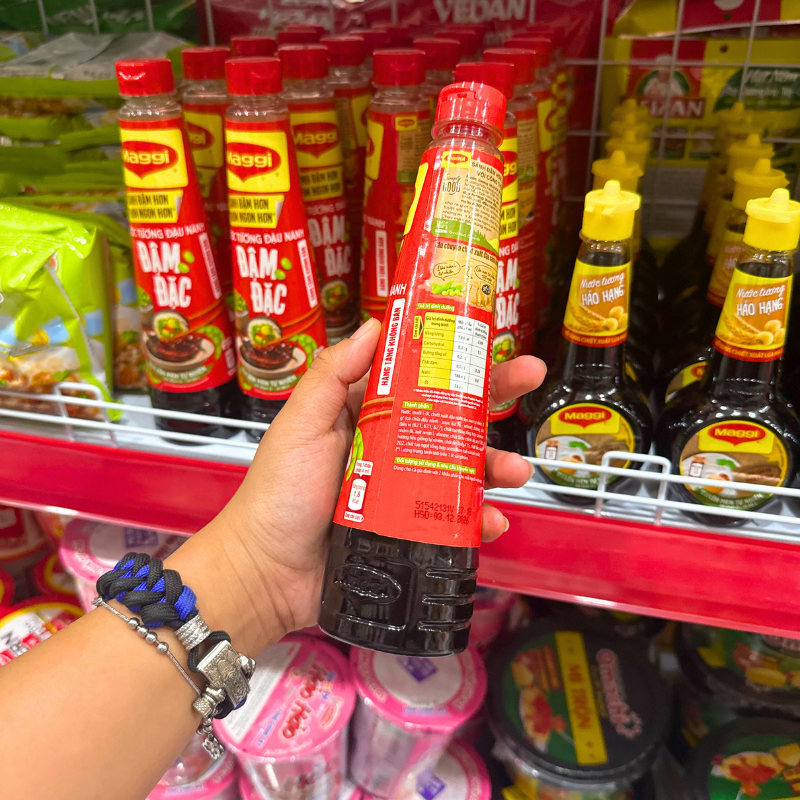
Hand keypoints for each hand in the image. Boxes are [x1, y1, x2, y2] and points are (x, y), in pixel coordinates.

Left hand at [193, 318, 545, 652]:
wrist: (265, 574)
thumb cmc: (277, 494)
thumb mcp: (301, 425)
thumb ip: (333, 376)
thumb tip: (374, 326)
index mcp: (366, 416)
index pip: (418, 378)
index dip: (455, 359)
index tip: (489, 340)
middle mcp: (390, 449)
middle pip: (451, 418)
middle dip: (495, 398)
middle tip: (530, 378)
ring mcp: (404, 492)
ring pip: (462, 470)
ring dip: (496, 466)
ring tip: (514, 471)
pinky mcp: (410, 532)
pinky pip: (453, 521)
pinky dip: (477, 521)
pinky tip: (491, 522)